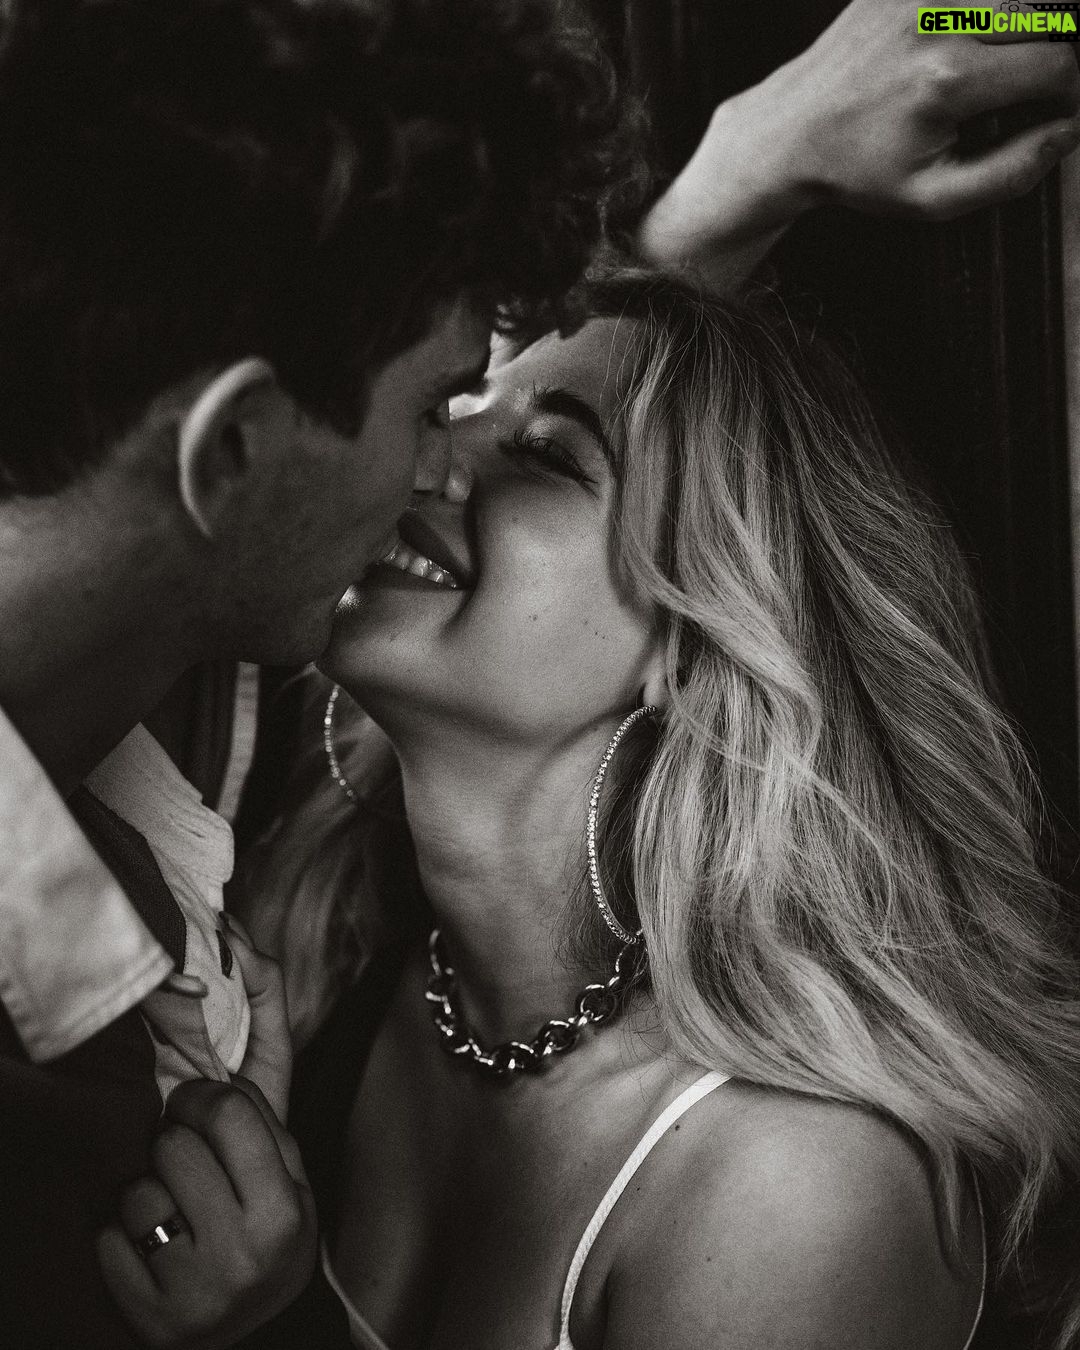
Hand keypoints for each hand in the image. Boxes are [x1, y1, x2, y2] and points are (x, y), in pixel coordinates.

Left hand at [97, 927, 315, 1348]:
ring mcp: (198, 1292)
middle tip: (190, 1166)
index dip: (203, 1103)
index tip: (201, 1113)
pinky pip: (110, 1241)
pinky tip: (152, 1249)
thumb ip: (266, 1038)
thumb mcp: (283, 1139)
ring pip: (138, 1194)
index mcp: (287, 1204)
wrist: (252, 1328)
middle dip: (175, 1146)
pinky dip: (121, 1240)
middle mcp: (248, 1253)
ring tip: (175, 1211)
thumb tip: (236, 936)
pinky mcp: (152, 1321)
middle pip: (173, 1147)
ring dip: (147, 1194)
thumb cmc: (267, 1209)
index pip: (225, 1110)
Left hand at [638, 0, 1079, 281]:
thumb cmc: (858, 172)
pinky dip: (990, 13)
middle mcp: (937, 24)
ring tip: (1000, 74)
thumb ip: (1010, 173)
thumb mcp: (932, 199)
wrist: (790, 132)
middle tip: (1029, 97)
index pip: (1058, 68)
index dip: (1071, 96)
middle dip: (1054, 59)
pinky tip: (976, 46)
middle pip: (1050, 19)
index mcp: (947, 81)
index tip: (1058, 114)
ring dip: (1028, 30)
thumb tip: (1066, 133)